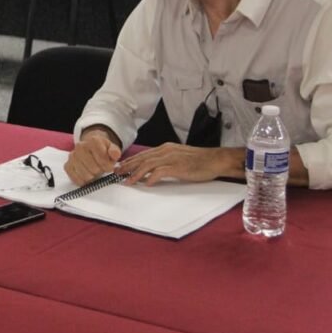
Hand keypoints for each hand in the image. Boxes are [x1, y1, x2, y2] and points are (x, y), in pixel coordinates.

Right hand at [64, 129, 122, 185]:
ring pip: (85, 174)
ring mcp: (72, 156)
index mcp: (93, 140)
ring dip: (92, 176)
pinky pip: (75, 178)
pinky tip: (87, 175)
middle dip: (100, 171)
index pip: (102, 158)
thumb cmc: (102, 150)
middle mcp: (80, 146)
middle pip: (93, 168)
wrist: (91, 148)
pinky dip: (83, 180)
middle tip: (101, 168)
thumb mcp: (112, 148)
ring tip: (94, 171)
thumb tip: (114, 154)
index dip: (107, 165)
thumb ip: (115, 151)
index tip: (109, 167)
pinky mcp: (67, 165)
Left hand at [116, 142, 239, 185]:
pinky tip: (147, 183)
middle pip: (142, 158)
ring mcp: (172, 158)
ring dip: (136, 173)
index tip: (120, 167)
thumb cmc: (199, 161)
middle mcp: (166, 151)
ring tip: (127, 181)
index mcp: (165, 149)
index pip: (143, 155)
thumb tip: (152, 171)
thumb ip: (165, 162)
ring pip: (148, 164)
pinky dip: (152, 177)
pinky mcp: (178, 167)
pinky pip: (161, 171)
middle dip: (127, 166)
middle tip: (116, 173)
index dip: (130, 161)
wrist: (216, 160)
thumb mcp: (178, 158)